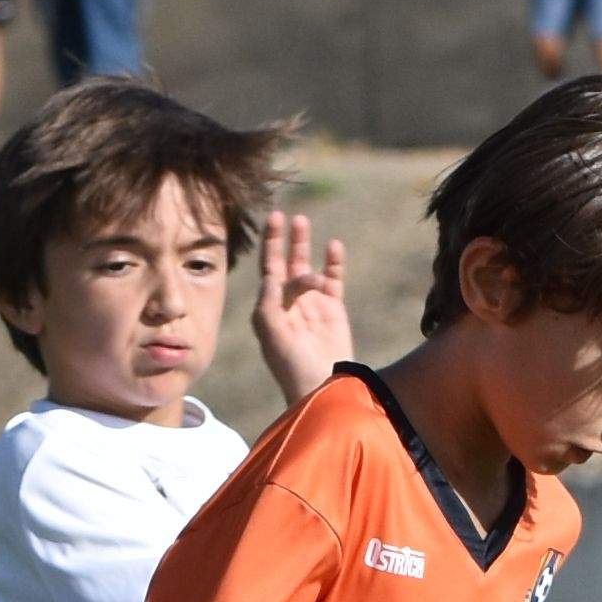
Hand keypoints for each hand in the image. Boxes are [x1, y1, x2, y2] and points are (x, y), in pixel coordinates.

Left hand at [251, 209, 353, 402]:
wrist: (321, 385)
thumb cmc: (291, 366)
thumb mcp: (273, 334)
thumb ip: (269, 302)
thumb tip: (271, 275)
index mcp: (270, 307)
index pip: (268, 268)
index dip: (269, 243)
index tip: (272, 219)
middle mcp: (289, 302)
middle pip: (287, 263)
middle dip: (286, 240)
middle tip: (287, 216)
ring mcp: (312, 304)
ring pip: (308, 267)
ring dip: (304, 246)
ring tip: (303, 222)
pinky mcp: (333, 309)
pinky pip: (332, 279)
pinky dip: (333, 263)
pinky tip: (333, 246)